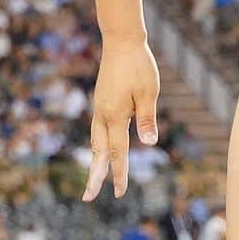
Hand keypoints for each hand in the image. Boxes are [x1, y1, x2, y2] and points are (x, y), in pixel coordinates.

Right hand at [83, 35, 159, 201]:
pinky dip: (98, 144)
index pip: (117, 152)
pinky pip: (97, 129)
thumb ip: (147, 119)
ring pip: (95, 140)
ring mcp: (99, 107)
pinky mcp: (101, 100)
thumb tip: (150, 144)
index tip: (119, 193)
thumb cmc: (138, 66)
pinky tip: (101, 148)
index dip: (119, 173)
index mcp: (115, 116)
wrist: (121, 41)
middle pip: (98, 151)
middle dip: (95, 175)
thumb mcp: (148, 93)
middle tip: (88, 197)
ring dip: (95, 160)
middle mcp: (103, 114)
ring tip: (94, 178)